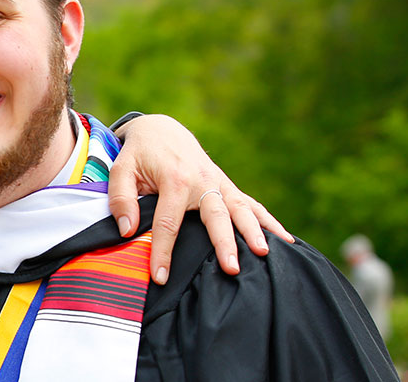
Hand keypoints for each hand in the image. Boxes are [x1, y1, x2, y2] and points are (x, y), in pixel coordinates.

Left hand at [106, 114, 293, 284]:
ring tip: (267, 255)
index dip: (164, 251)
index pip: (169, 222)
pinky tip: (286, 242)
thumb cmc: (139, 153)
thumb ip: (121, 198)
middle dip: (225, 243)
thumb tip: (129, 230)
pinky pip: (251, 204)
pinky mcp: (228, 186)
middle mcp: (203, 181)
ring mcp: (220, 183)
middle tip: (232, 269)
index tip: (161, 277)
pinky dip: (269, 222)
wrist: (162, 130)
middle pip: (217, 215)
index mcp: (175, 179)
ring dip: (256, 232)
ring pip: (242, 209)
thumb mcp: (121, 169)